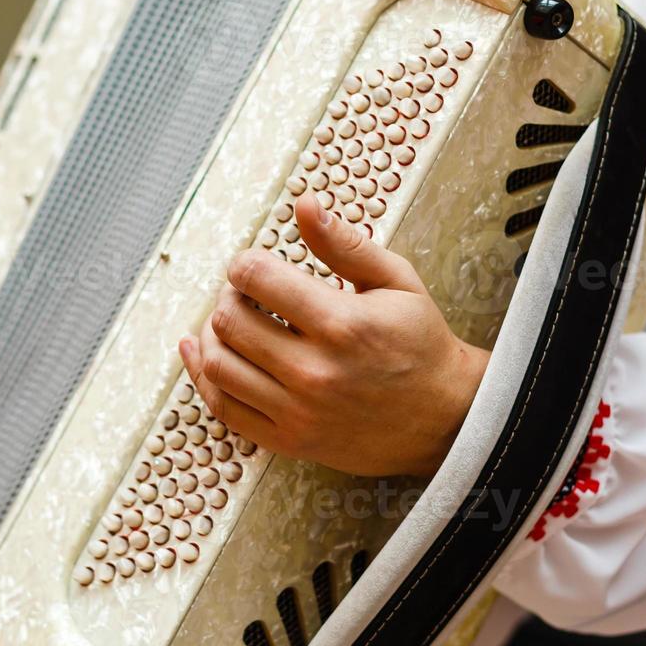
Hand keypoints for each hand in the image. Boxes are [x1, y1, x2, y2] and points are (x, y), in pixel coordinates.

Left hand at [181, 192, 489, 478]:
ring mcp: (299, 412)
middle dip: (227, 296)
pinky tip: (202, 354)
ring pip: (219, 366)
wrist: (444, 419)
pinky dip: (204, 378)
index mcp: (343, 324)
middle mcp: (316, 371)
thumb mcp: (397, 282)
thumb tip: (303, 205)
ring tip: (228, 321)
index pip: (258, 279)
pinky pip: (225, 409)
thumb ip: (345, 244)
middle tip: (242, 293)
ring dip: (211, 335)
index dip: (245, 264)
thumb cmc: (420, 344)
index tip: (252, 265)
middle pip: (230, 321)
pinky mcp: (290, 441)